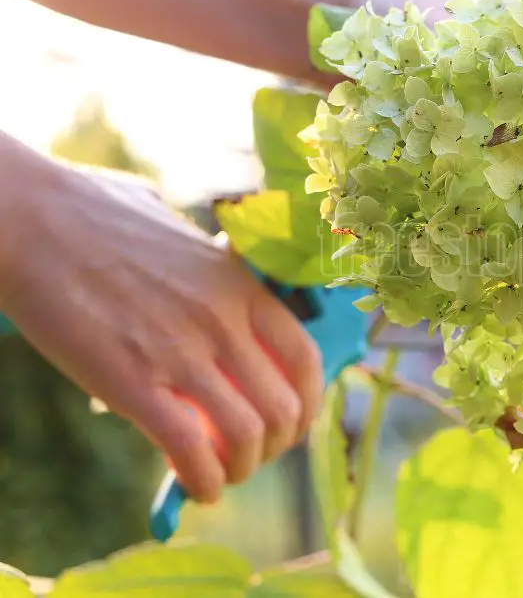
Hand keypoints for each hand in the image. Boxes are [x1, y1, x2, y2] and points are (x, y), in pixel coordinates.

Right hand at [0, 154, 322, 503]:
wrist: (30, 220)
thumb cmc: (94, 217)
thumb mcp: (180, 237)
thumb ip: (209, 271)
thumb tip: (215, 290)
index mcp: (239, 286)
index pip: (304, 358)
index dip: (308, 404)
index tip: (292, 424)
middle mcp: (223, 321)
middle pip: (283, 407)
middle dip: (275, 446)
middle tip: (252, 456)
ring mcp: (180, 352)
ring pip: (246, 435)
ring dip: (241, 469)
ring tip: (223, 477)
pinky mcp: (132, 381)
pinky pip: (190, 448)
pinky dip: (202, 480)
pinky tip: (197, 489)